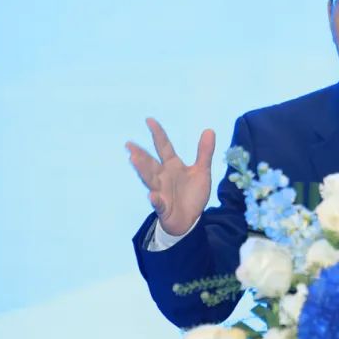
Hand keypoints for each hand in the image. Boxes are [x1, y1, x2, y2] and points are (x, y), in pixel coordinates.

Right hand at [126, 118, 215, 236]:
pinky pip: (159, 203)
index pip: (163, 146)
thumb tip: (209, 130)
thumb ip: (204, 152)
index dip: (158, 134)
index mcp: (172, 165)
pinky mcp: (164, 207)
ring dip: (142, 171)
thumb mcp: (202, 171)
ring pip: (150, 180)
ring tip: (134, 160)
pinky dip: (155, 200)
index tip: (149, 120)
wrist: (190, 219)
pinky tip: (152, 196)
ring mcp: (162, 191)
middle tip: (129, 145)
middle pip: (151, 163)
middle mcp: (163, 176)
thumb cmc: (192, 193)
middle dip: (141, 154)